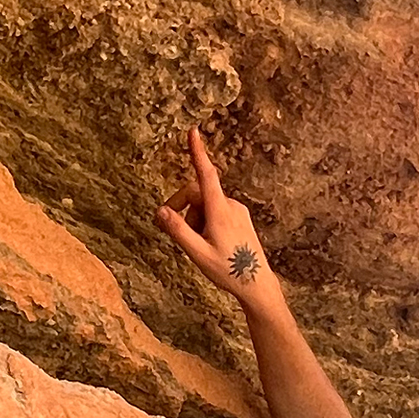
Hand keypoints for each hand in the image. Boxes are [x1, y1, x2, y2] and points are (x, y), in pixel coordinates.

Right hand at [154, 128, 282, 308]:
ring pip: (206, 205)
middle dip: (183, 208)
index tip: (192, 132)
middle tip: (172, 231)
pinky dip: (205, 222)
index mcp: (220, 211)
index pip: (206, 175)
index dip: (198, 153)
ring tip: (197, 245)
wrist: (257, 284)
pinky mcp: (240, 218)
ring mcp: (237, 211)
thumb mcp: (197, 253)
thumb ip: (178, 231)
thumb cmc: (228, 270)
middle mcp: (231, 206)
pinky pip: (216, 211)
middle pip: (198, 193)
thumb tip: (161, 211)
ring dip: (194, 219)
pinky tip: (209, 244)